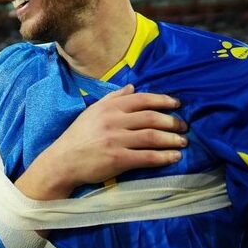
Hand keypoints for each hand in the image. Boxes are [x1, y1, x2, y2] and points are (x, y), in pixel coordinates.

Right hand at [17, 85, 187, 199]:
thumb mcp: (92, 112)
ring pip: (152, 136)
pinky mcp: (118, 159)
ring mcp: (116, 140)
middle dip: (172, 121)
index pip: (142, 99)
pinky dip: (164, 156)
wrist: (63, 161)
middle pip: (151, 117)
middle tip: (184, 126)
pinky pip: (147, 156)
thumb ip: (113, 98)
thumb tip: (132, 87)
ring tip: (183, 142)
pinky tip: (174, 157)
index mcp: (109, 107)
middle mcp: (114, 120)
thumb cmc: (78, 136)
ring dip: (172, 139)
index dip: (163, 100)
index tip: (177, 104)